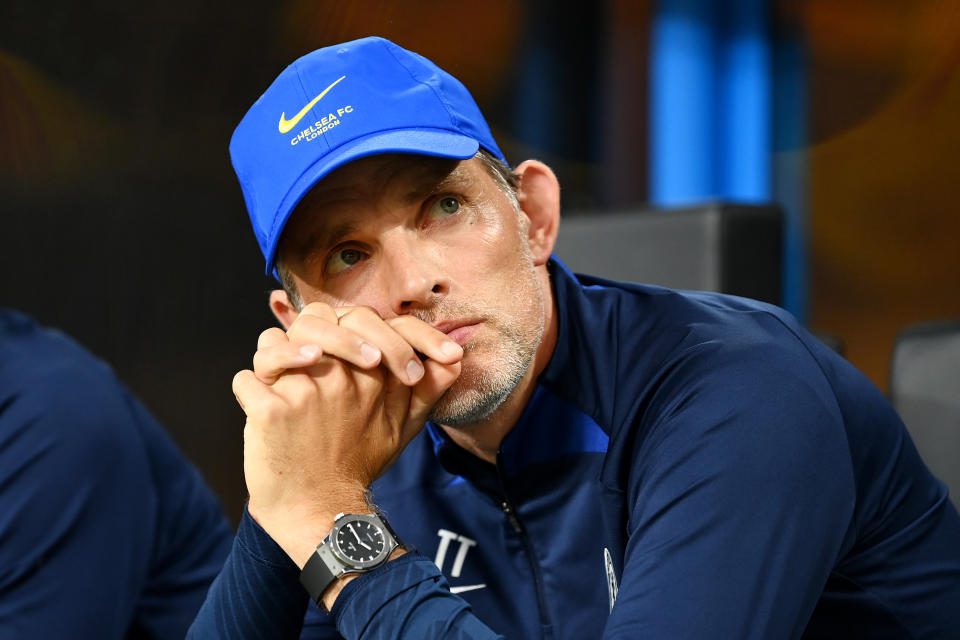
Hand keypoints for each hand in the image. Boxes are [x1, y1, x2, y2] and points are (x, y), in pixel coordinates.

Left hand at [232, 303, 462, 566]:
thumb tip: (455, 360)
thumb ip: (428, 391)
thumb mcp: (404, 428)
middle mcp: (341, 378)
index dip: (363, 325)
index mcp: (374, 378)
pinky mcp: (270, 410)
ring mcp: (304, 392)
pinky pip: (246, 379)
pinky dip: (248, 389)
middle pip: (318, 317)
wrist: (322, 513)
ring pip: (273, 342)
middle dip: (309, 332)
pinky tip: (259, 403)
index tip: (364, 355)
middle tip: (311, 354)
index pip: (375, 322)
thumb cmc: (360, 466)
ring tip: (278, 376)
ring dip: (271, 356)